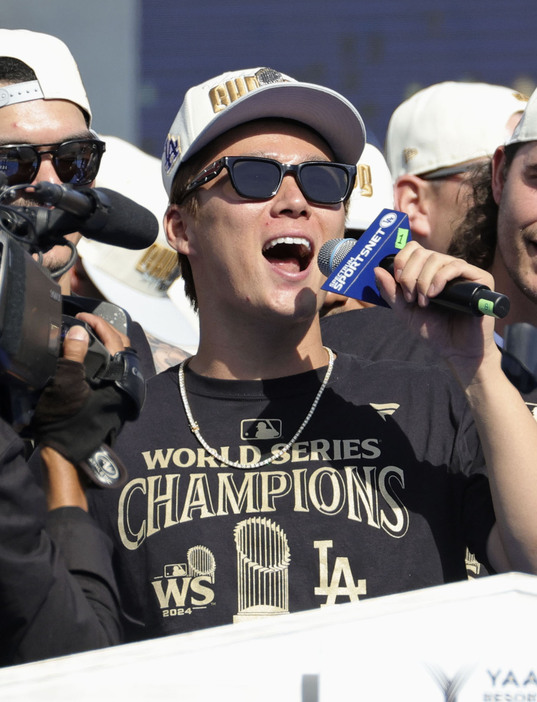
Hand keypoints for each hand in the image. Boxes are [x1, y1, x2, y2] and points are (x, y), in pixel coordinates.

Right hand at [32, 319, 134, 487]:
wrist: (69, 454)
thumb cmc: (67, 421)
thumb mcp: (66, 385)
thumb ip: (73, 356)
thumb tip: (79, 329)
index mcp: (120, 378)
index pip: (115, 339)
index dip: (98, 323)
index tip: (81, 316)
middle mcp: (127, 383)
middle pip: (123, 346)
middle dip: (106, 330)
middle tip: (85, 323)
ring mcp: (124, 392)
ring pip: (121, 358)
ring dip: (107, 343)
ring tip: (86, 335)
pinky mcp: (117, 399)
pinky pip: (116, 369)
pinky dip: (106, 357)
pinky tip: (91, 356)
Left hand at [374, 242, 499, 378]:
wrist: (457, 351)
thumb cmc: (434, 331)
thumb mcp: (406, 311)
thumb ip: (392, 292)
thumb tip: (377, 269)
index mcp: (429, 272)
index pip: (413, 249)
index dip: (401, 260)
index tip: (398, 280)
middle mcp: (446, 268)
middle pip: (422, 252)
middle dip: (410, 275)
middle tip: (410, 297)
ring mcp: (463, 272)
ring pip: (437, 258)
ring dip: (423, 280)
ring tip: (424, 302)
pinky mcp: (480, 278)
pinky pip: (456, 266)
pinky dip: (440, 278)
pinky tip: (434, 295)